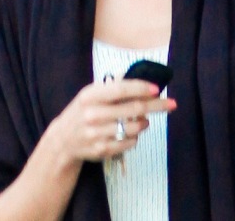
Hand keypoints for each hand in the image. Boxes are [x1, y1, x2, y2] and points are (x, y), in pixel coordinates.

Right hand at [46, 79, 176, 165]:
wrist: (63, 140)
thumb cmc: (84, 110)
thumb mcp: (92, 93)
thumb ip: (115, 87)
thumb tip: (144, 84)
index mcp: (90, 96)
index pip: (121, 89)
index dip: (141, 88)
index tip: (157, 88)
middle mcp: (93, 114)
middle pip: (133, 109)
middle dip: (157, 105)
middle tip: (172, 104)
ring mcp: (97, 134)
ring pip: (134, 127)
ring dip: (145, 122)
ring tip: (144, 119)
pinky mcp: (102, 150)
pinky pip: (129, 142)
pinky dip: (136, 136)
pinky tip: (131, 132)